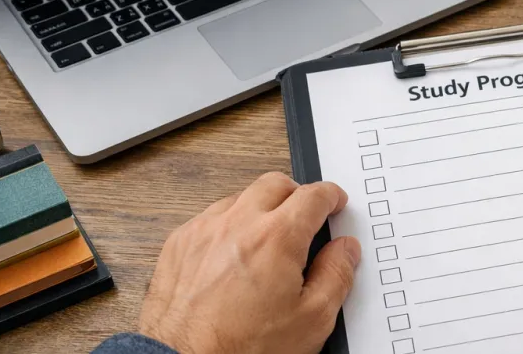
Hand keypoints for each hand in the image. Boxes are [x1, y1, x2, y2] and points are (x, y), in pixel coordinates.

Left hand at [138, 173, 359, 353]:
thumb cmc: (242, 349)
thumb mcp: (311, 320)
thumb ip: (336, 276)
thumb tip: (345, 249)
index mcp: (276, 237)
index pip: (313, 195)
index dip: (331, 196)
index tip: (334, 203)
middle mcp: (237, 224)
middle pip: (275, 184)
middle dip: (296, 194)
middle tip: (304, 216)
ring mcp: (203, 232)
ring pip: (239, 198)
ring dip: (260, 208)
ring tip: (267, 239)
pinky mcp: (177, 246)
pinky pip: (208, 219)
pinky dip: (227, 226)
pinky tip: (232, 253)